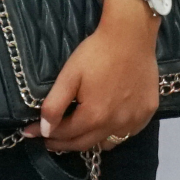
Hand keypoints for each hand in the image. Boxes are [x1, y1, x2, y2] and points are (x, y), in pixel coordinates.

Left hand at [23, 0, 158, 151]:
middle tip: (50, 138)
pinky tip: (108, 121)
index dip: (46, 134)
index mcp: (94, 116)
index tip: (32, 132)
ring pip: (107, 143)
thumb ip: (54, 106)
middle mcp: (115, 124)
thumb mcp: (69, 76)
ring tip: (80, 131)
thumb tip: (44, 131)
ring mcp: (134, 120)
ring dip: (90, 140)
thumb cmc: (97, 52)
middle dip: (63, 143)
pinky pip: (127, 133)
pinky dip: (114, 132)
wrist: (131, 35)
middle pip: (84, 144)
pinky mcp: (147, 112)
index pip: (65, 135)